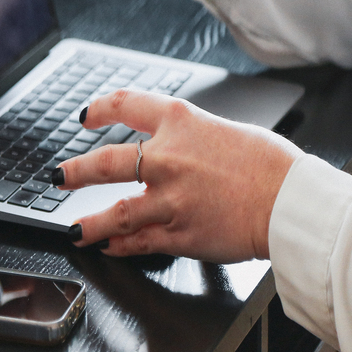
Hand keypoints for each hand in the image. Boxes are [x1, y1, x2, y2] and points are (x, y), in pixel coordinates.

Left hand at [56, 89, 302, 262]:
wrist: (292, 202)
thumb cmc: (272, 165)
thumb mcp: (229, 131)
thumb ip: (195, 139)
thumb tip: (181, 148)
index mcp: (181, 123)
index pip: (127, 104)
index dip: (100, 108)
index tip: (87, 116)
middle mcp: (167, 159)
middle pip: (105, 163)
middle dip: (75, 171)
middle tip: (60, 176)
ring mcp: (169, 200)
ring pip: (115, 213)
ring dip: (88, 223)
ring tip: (73, 229)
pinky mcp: (179, 234)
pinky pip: (139, 242)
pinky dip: (120, 246)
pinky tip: (109, 247)